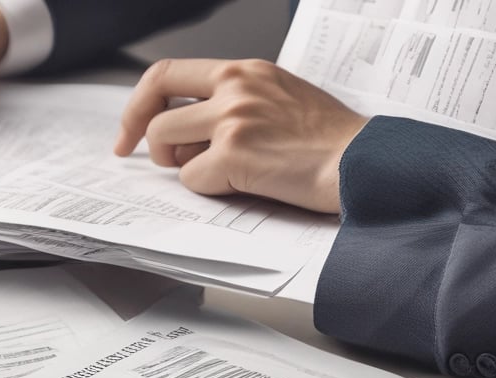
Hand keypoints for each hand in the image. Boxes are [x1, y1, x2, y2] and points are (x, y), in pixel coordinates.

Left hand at [114, 59, 368, 213]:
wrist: (362, 162)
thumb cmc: (331, 141)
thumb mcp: (282, 97)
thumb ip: (238, 102)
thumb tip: (192, 128)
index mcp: (245, 70)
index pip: (168, 72)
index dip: (140, 102)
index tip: (134, 127)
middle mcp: (235, 87)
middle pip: (156, 107)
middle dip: (144, 137)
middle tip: (144, 157)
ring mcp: (233, 118)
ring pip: (164, 142)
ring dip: (179, 164)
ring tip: (216, 171)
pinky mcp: (235, 153)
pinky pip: (191, 177)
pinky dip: (208, 189)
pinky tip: (242, 185)